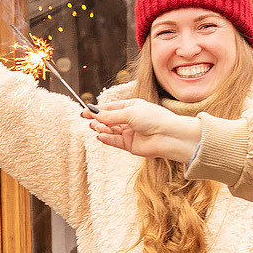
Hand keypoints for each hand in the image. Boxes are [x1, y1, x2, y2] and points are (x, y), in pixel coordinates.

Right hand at [84, 98, 201, 162]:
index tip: (84, 112)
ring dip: (102, 129)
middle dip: (98, 120)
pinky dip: (106, 139)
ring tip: (97, 128)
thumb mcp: (129, 113)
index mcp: (132, 107)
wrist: (168, 136)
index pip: (110, 108)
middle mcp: (130, 119)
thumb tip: (93, 113)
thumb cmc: (154, 119)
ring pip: (110, 131)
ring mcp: (129, 133)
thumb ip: (110, 115)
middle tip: (88, 121)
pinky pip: (114, 141)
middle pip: (108, 120)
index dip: (97, 110)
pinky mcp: (129, 145)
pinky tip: (101, 136)